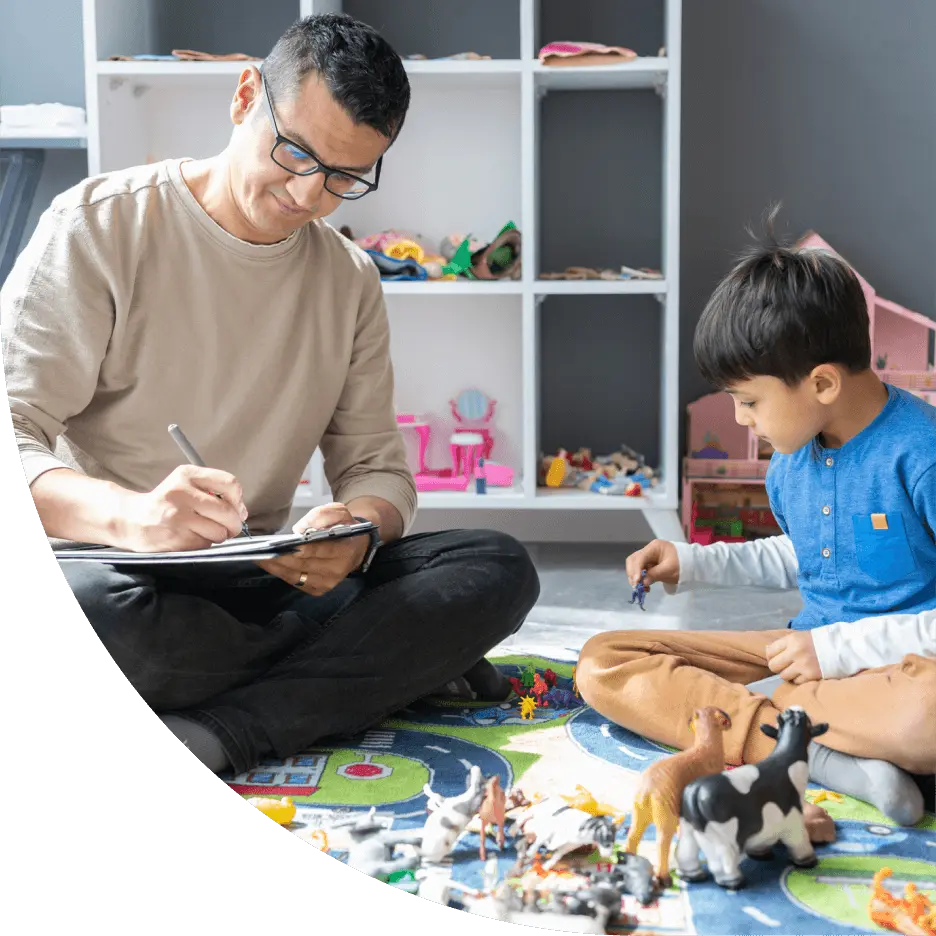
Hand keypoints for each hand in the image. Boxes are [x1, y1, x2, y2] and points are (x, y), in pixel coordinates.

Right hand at [118, 465, 247, 551]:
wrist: (130, 520)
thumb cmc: (165, 503)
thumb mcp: (185, 484)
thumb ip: (213, 491)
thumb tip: (241, 511)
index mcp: (186, 474)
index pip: (229, 483)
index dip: (239, 500)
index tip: (237, 508)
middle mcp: (181, 493)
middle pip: (227, 512)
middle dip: (234, 524)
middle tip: (230, 527)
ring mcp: (177, 517)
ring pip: (219, 531)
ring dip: (219, 535)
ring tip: (205, 531)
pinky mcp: (175, 537)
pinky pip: (205, 544)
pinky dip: (205, 544)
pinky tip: (192, 537)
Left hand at [256, 503, 368, 595]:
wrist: (356, 546)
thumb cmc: (345, 528)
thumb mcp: (340, 511)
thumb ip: (322, 515)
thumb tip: (301, 529)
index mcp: (345, 550)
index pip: (318, 550)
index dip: (297, 548)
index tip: (278, 545)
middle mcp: (337, 570)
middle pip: (302, 565)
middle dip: (279, 558)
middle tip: (260, 551)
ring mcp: (328, 583)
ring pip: (296, 576)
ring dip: (276, 568)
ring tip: (260, 557)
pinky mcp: (319, 589)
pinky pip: (295, 582)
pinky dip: (281, 573)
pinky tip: (270, 564)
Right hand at [624, 539, 679, 590]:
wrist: (693, 566)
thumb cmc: (683, 565)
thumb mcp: (669, 570)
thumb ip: (654, 575)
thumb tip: (643, 582)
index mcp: (654, 547)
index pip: (639, 558)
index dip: (636, 570)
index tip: (636, 582)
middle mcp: (649, 551)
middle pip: (633, 560)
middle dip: (632, 573)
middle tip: (635, 585)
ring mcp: (649, 558)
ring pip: (635, 566)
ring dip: (635, 577)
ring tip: (641, 588)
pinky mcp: (650, 565)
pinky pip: (641, 572)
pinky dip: (641, 579)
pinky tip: (645, 587)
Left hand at [765, 632, 821, 683]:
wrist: (843, 647)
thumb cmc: (819, 641)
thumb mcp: (799, 636)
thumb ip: (784, 644)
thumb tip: (767, 652)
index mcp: (791, 640)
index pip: (769, 652)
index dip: (772, 656)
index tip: (779, 658)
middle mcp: (795, 652)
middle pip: (773, 666)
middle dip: (778, 667)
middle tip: (786, 666)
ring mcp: (803, 665)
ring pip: (783, 676)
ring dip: (789, 675)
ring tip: (797, 670)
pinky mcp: (811, 676)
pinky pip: (796, 682)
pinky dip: (799, 680)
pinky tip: (806, 674)